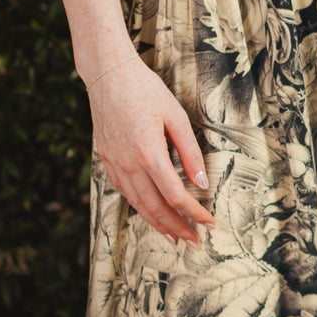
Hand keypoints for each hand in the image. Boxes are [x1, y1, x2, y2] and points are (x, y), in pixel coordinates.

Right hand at [88, 52, 214, 244]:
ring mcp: (114, 163)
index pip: (175, 195)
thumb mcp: (176, 116)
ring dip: (158, 223)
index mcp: (149, 153)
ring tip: (175, 237)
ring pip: (137, 204)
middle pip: (155, 208)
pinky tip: (151, 213)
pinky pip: (125, 192)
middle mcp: (129, 164)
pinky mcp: (106, 160)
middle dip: (177, 228)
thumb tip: (203, 183)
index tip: (209, 222)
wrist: (108, 75)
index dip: (194, 213)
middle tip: (194, 241)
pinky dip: (140, 207)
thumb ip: (190, 151)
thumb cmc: (145, 90)